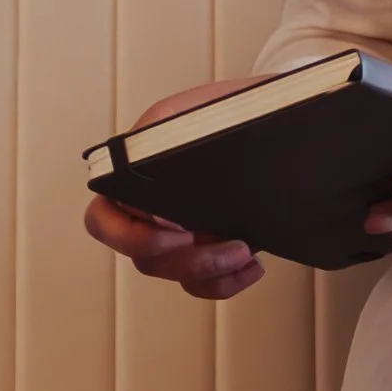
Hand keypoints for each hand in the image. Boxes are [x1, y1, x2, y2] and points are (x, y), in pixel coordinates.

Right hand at [85, 76, 271, 299]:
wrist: (287, 120)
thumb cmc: (242, 110)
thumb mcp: (201, 107)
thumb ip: (167, 130)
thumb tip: (148, 168)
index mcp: (135, 175)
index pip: (104, 219)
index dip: (132, 234)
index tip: (173, 226)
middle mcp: (150, 211)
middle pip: (141, 256)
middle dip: (180, 258)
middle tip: (214, 243)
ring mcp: (177, 235)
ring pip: (172, 273)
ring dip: (207, 270)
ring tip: (242, 251)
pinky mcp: (205, 250)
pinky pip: (202, 284)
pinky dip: (226, 282)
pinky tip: (251, 265)